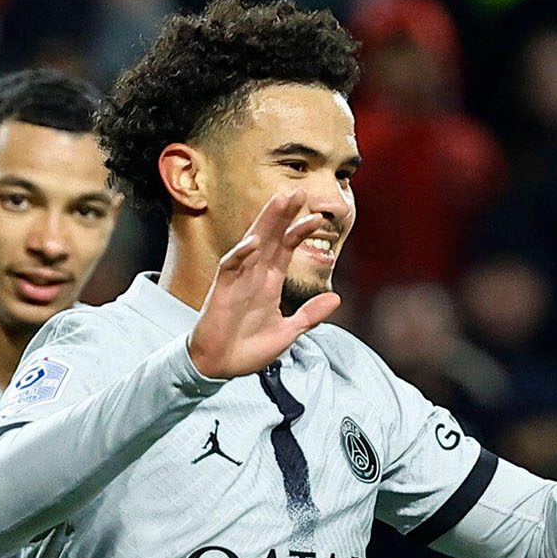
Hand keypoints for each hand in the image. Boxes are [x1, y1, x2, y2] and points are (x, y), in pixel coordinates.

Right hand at [187, 191, 341, 378]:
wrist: (219, 366)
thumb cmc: (248, 348)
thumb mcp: (288, 332)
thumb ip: (310, 315)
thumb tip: (337, 298)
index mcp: (269, 282)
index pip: (286, 249)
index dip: (300, 232)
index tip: (318, 218)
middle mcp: (254, 275)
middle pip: (270, 237)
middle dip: (283, 214)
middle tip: (298, 191)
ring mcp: (237, 280)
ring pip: (252, 243)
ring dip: (265, 223)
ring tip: (279, 201)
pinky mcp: (222, 291)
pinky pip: (230, 267)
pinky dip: (240, 254)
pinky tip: (252, 242)